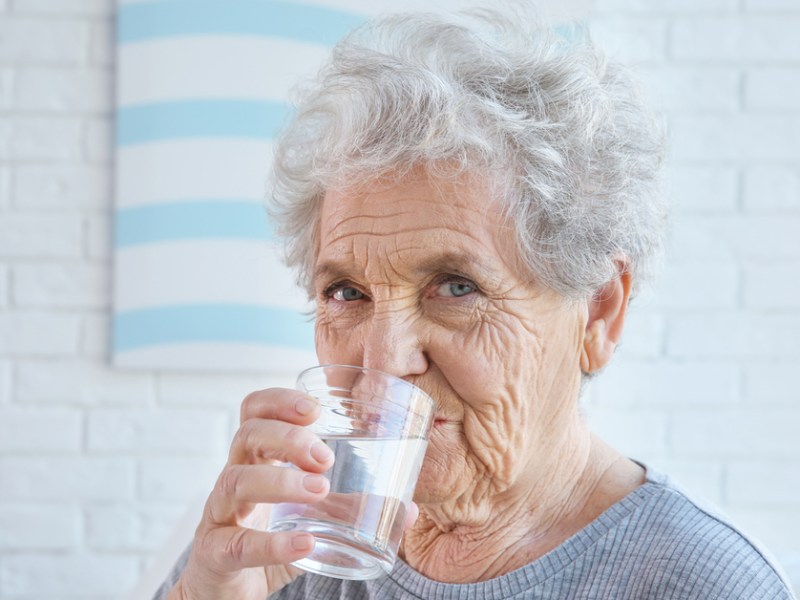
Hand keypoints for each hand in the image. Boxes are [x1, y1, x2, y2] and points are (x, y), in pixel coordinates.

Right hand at [169, 388, 334, 599]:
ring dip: (280, 481)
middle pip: (247, 435)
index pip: (255, 412)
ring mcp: (219, 514)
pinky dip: (271, 544)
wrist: (227, 592)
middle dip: (287, 437)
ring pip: (236, 481)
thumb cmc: (267, 539)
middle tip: (325, 457)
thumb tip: (407, 509)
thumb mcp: (312, 518)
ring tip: (319, 489)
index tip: (315, 408)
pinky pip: (236, 543)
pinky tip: (304, 544)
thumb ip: (350, 509)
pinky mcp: (214, 554)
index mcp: (256, 460)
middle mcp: (234, 478)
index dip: (279, 401)